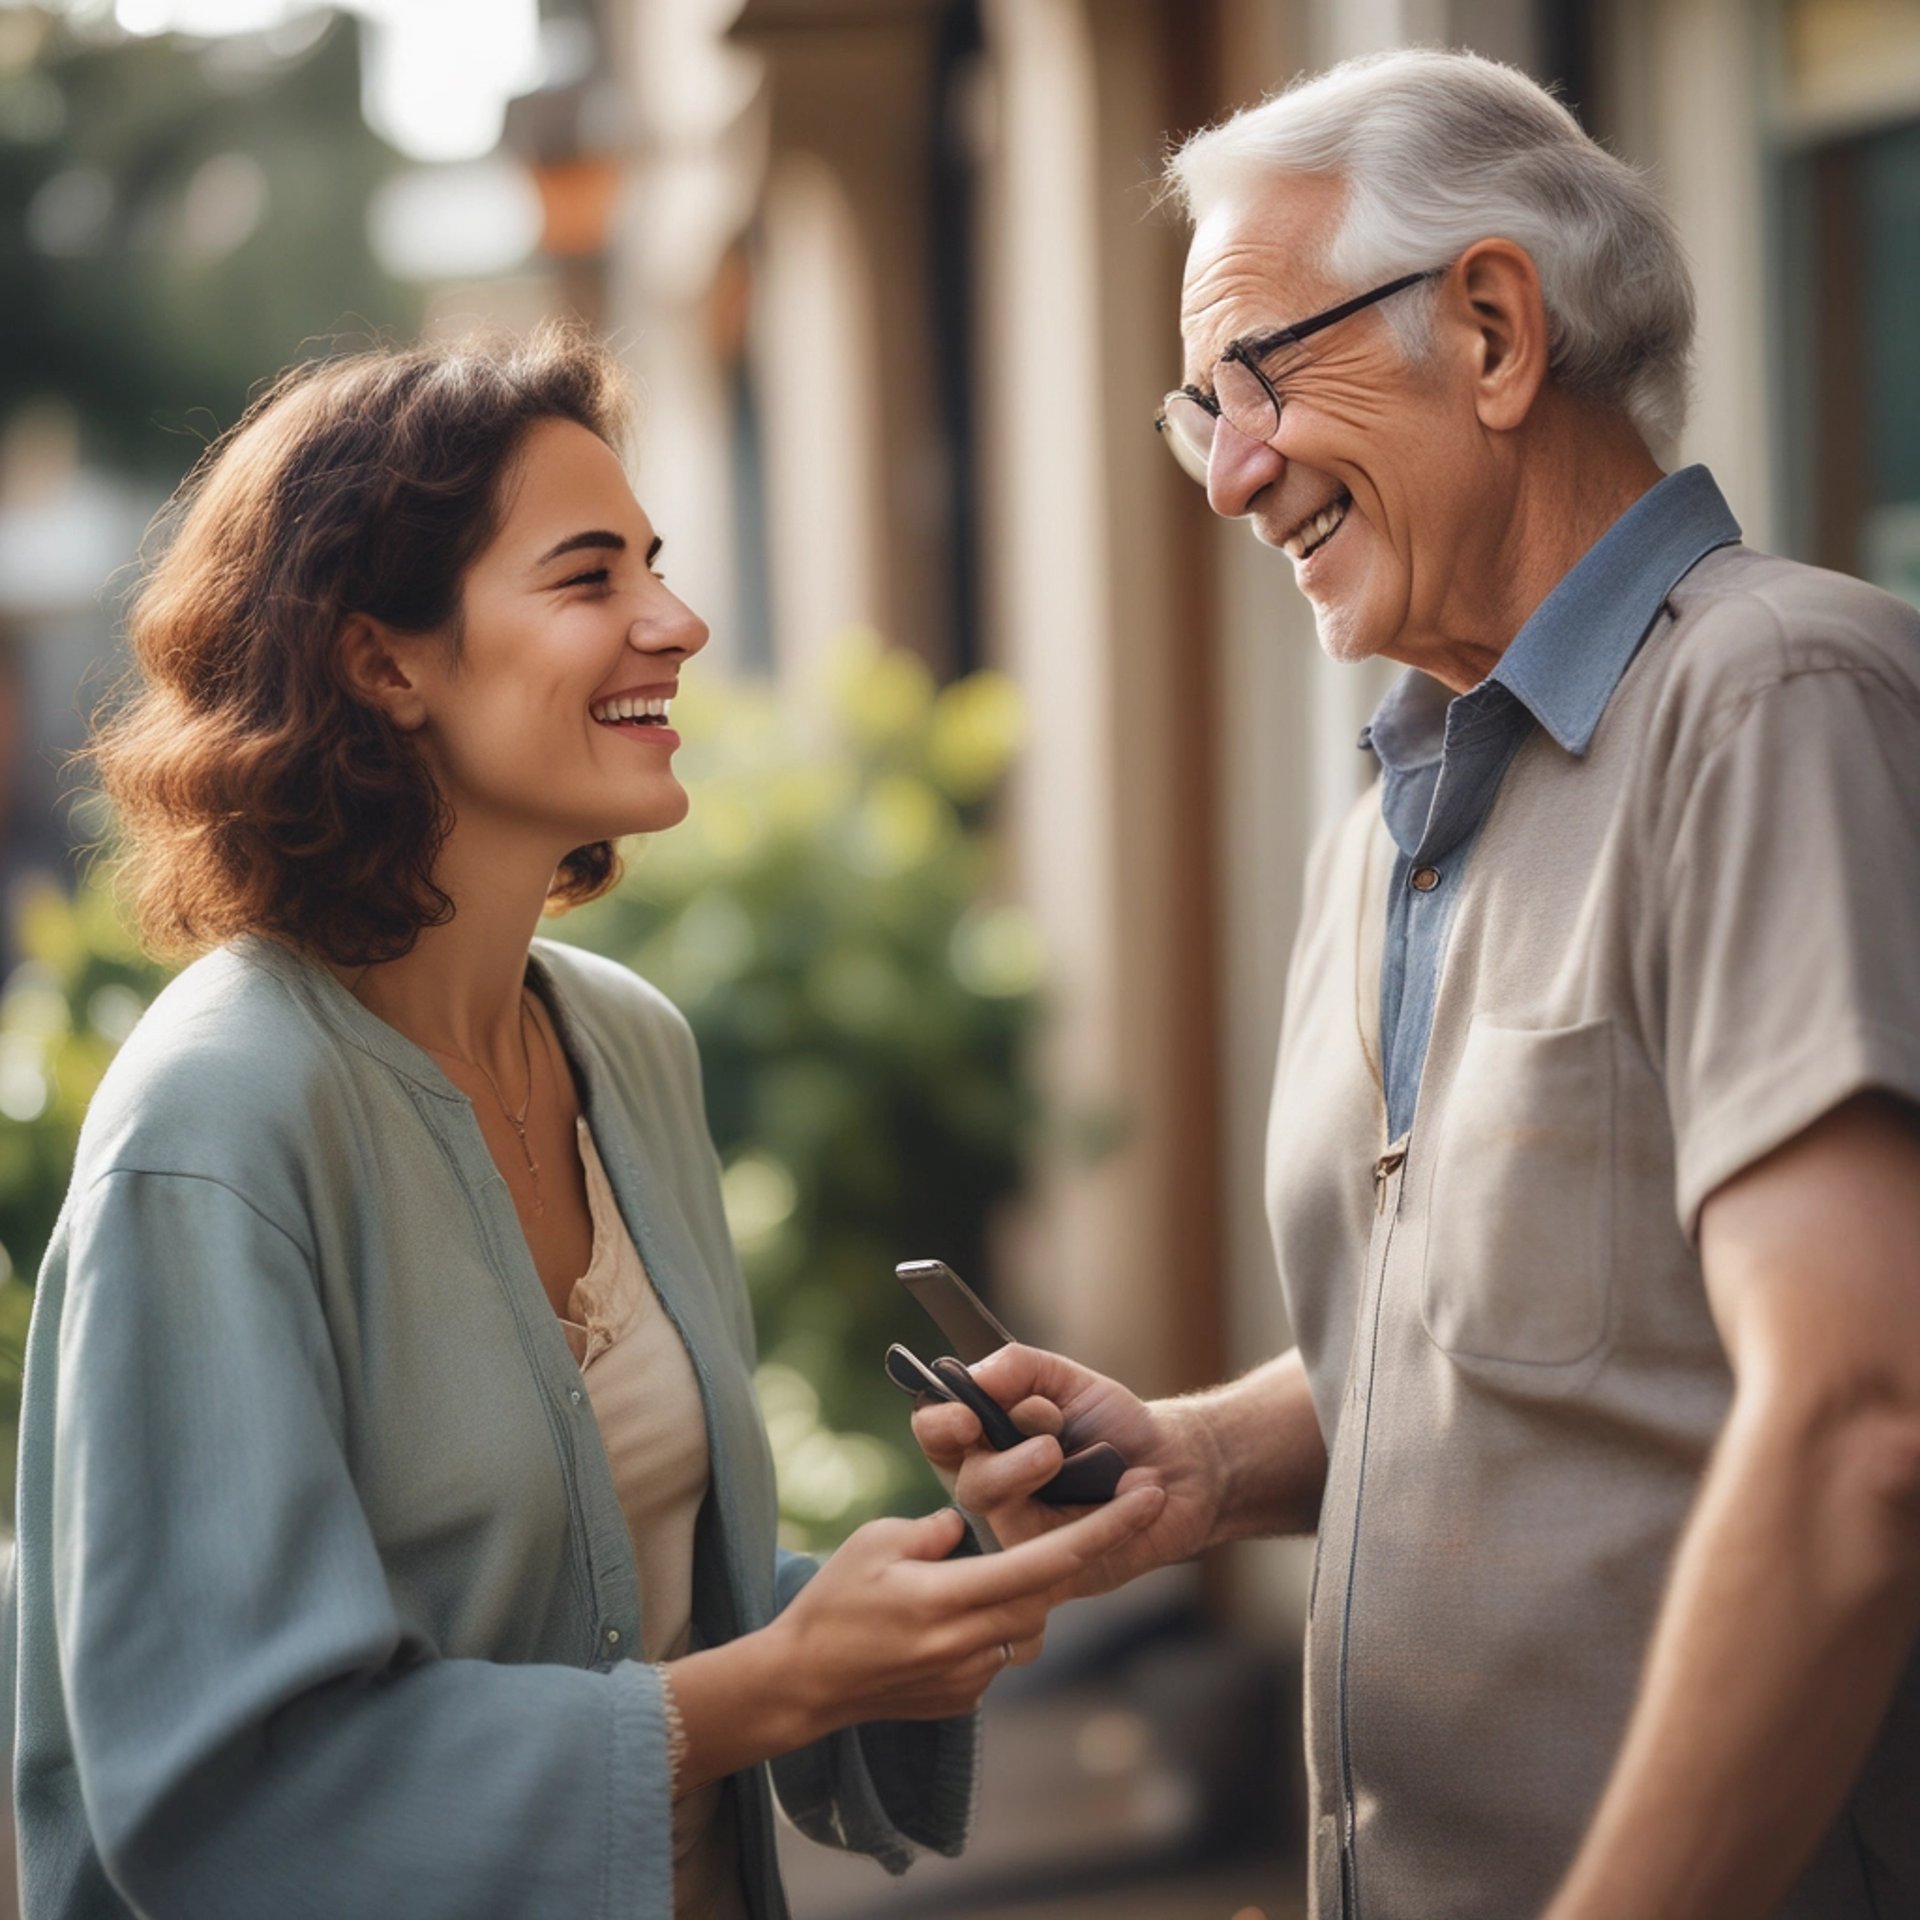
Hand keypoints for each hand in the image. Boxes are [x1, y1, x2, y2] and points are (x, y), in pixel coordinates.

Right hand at [769, 1485, 1166, 1736]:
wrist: (802, 1684)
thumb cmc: (833, 1602)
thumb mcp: (878, 1542)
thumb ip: (937, 1530)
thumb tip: (970, 1526)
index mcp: (946, 1597)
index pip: (1045, 1562)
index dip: (1103, 1530)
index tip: (1148, 1500)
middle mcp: (966, 1644)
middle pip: (1048, 1595)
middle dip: (1067, 1557)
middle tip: (1073, 1524)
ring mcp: (968, 1679)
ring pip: (1030, 1627)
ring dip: (1025, 1594)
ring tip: (987, 1571)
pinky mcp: (964, 1701)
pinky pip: (1002, 1653)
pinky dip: (994, 1624)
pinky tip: (955, 1613)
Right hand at [911, 1344, 1220, 1598]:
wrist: (1179, 1468)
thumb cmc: (1114, 1423)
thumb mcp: (1068, 1380)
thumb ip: (1020, 1367)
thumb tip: (977, 1374)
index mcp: (984, 1438)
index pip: (937, 1431)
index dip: (940, 1424)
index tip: (967, 1416)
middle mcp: (994, 1487)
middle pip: (969, 1483)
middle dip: (1007, 1466)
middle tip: (1051, 1449)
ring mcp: (1022, 1533)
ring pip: (1009, 1525)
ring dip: (1045, 1492)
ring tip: (1098, 1468)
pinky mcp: (1055, 1571)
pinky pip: (1059, 1558)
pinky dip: (1110, 1519)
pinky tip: (1141, 1492)